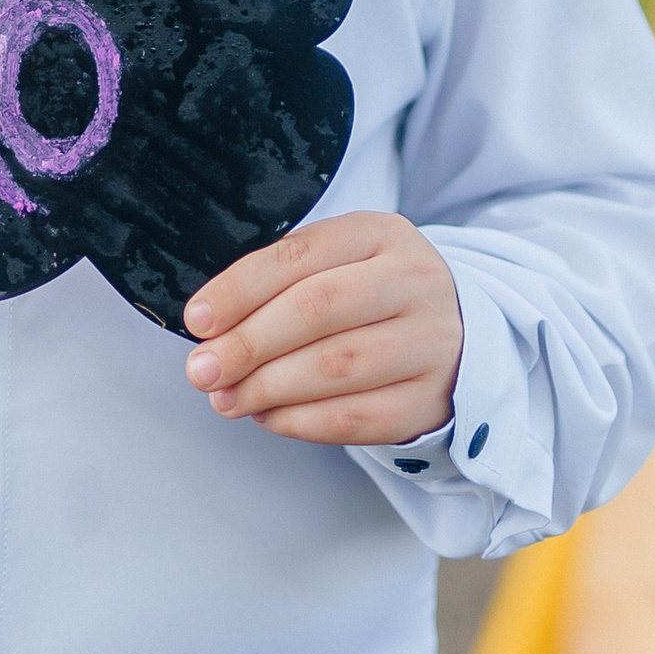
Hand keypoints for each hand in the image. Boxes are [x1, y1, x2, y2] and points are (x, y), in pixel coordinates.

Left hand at [183, 212, 461, 447]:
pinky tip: (268, 415)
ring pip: (335, 367)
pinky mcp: (429, 399)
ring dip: (267, 387)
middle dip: (247, 343)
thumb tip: (211, 331)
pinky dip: (298, 420)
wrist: (457, 335)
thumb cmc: (372, 297)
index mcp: (382, 233)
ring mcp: (430, 342)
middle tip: (203, 370)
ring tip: (227, 397)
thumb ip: (279, 284)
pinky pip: (354, 417)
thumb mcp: (338, 263)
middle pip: (316, 309)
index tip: (197, 321)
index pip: (300, 255)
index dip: (240, 289)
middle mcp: (414, 281)